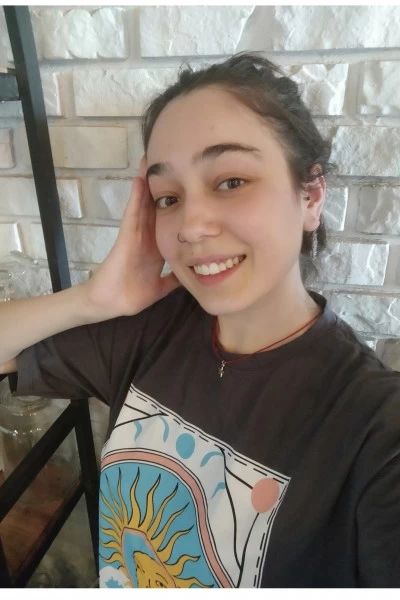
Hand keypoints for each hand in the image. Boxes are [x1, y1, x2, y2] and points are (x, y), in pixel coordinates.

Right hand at [83, 159, 180, 318]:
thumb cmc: (131, 295)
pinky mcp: (126, 236)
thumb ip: (174, 280)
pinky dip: (136, 196)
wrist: (111, 303)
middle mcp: (146, 237)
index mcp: (156, 247)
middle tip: (171, 160)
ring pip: (143, 204)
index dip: (178, 204)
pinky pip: (131, 213)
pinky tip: (140, 179)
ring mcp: (135, 234)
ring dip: (147, 182)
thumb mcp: (161, 287)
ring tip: (152, 159)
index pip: (169, 221)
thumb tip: (192, 277)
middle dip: (162, 185)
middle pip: (155, 206)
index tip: (189, 187)